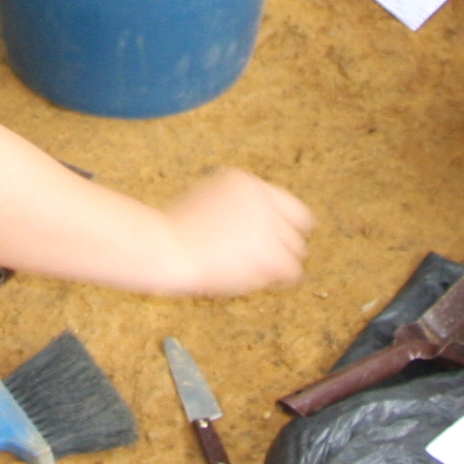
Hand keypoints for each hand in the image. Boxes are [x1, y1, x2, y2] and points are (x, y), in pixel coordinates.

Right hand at [158, 169, 314, 295]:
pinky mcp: (272, 252)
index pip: (281, 200)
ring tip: (252, 272)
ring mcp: (268, 224)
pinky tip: (258, 282)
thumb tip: (251, 227)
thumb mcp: (202, 203)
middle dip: (284, 241)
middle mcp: (261, 198)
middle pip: (297, 223)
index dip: (279, 222)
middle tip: (268, 258)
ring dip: (279, 262)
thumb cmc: (173, 235)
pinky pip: (293, 271)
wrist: (166, 249)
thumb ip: (232, 208)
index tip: (270, 238)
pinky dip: (279, 280)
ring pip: (296, 249)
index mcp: (242, 181)